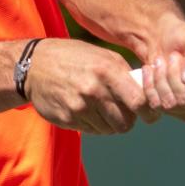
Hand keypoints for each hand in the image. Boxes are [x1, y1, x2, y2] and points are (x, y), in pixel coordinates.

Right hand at [25, 39, 159, 133]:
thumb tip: (148, 92)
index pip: (139, 102)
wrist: (33, 65)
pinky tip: (87, 109)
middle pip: (126, 122)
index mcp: (107, 70)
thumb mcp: (102, 55)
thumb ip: (124, 73)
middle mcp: (94, 90)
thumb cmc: (73, 57)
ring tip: (102, 108)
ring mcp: (79, 107)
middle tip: (124, 111)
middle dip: (128, 119)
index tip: (151, 114)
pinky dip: (95, 124)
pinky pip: (92, 130)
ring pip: (110, 129)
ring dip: (111, 123)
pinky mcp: (68, 119)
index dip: (149, 112)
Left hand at [140, 14, 184, 122]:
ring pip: (172, 103)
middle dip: (174, 75)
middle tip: (172, 56)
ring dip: (161, 78)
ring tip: (160, 60)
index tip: (183, 60)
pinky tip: (151, 70)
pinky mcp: (174, 112)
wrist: (165, 41)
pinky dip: (150, 84)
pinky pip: (157, 104)